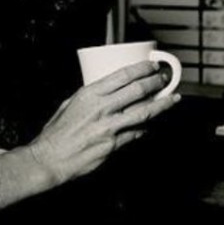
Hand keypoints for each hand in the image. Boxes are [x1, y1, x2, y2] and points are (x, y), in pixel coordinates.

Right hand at [29, 61, 179, 183]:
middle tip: (164, 79)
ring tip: (173, 98)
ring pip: (144, 112)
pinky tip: (154, 123)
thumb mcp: (71, 103)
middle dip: (156, 83)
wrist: (50, 158)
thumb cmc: (57, 132)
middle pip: (138, 91)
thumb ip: (92, 96)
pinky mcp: (114, 145)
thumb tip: (108, 90)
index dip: (142, 69)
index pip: (123, 75)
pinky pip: (137, 133)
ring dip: (162, 104)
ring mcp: (110, 127)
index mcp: (91, 93)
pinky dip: (147, 127)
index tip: (152, 66)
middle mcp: (102, 108)